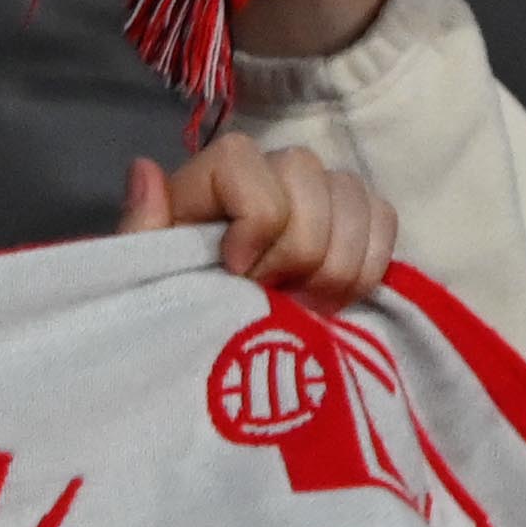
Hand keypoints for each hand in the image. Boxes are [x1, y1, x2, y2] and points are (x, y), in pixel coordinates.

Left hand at [122, 122, 397, 302]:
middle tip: (275, 300)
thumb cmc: (178, 320)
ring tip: (307, 308)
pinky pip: (383, 217)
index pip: (240, 158)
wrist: (228, 368)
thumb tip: (145, 170)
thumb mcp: (147, 287)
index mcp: (206, 184)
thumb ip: (142, 232)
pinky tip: (338, 299)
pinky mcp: (355, 225)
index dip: (254, 214)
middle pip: (305, 171)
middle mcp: (265, 174)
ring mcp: (316, 195)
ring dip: (337, 262)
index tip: (238, 270)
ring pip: (352, 192)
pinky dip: (369, 262)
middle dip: (297, 248)